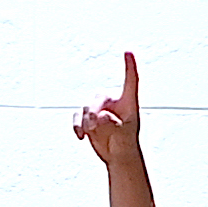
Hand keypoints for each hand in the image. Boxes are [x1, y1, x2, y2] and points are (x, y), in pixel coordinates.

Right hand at [73, 50, 142, 169]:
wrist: (118, 155)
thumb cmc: (126, 143)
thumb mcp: (124, 135)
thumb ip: (113, 125)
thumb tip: (100, 116)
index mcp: (129, 101)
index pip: (130, 80)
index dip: (129, 65)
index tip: (128, 52)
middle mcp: (113, 101)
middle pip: (99, 97)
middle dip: (93, 111)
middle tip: (94, 125)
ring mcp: (99, 110)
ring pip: (86, 107)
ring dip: (85, 121)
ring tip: (90, 133)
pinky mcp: (87, 119)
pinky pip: (77, 117)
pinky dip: (76, 126)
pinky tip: (81, 136)